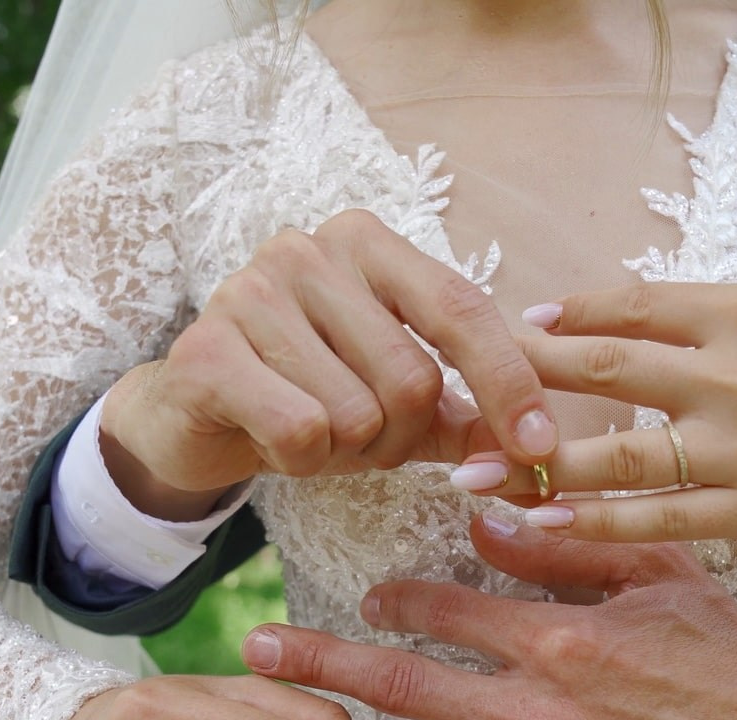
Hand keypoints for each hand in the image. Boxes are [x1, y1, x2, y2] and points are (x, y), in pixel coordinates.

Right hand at [97, 209, 557, 520]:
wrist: (194, 416)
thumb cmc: (312, 396)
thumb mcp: (401, 405)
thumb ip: (471, 418)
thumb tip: (541, 458)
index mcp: (368, 243)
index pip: (462, 309)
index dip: (509, 384)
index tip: (541, 449)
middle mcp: (308, 249)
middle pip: (413, 380)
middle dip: (400, 438)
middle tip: (360, 437)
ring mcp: (250, 290)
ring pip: (358, 414)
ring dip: (345, 451)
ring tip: (309, 428)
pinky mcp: (205, 350)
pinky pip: (303, 431)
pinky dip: (299, 459)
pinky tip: (269, 436)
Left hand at [238, 516, 736, 719]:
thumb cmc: (728, 653)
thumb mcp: (658, 573)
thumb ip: (563, 545)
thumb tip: (481, 511)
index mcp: (561, 641)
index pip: (444, 613)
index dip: (393, 600)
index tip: (369, 598)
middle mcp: (543, 718)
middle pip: (405, 689)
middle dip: (323, 664)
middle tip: (257, 650)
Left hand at [447, 97, 736, 553]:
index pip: (634, 303)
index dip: (568, 313)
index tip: (517, 320)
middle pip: (604, 372)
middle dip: (521, 378)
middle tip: (454, 386)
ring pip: (618, 456)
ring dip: (536, 461)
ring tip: (466, 469)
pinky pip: (662, 520)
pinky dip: (597, 524)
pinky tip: (542, 523)